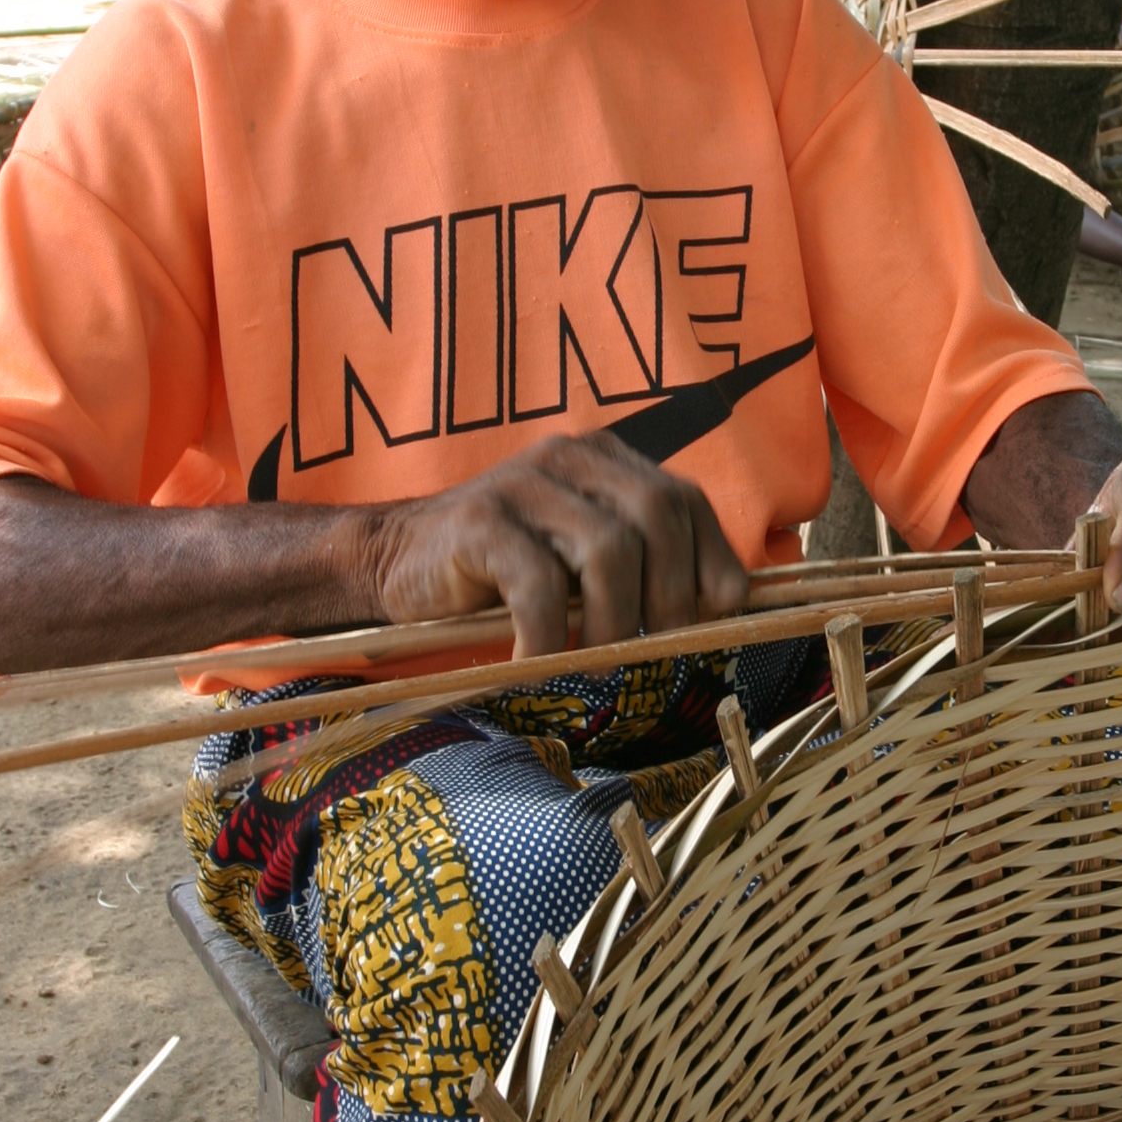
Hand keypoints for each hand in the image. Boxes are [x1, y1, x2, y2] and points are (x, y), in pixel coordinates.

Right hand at [362, 432, 747, 654]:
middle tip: (655, 649)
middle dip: (672, 593)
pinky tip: (536, 661)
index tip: (715, 617)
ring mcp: (522, 483)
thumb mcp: (580, 565)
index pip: (684, 498)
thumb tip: (728, 605)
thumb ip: (641, 567)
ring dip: (613, 622)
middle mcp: (569, 457)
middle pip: (657, 515)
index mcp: (604, 461)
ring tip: (595, 663)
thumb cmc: (500, 575)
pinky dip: (549, 636)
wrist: (393, 563)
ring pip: (607, 549)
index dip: (712, 559)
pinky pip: (538, 584)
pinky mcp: (479, 520)